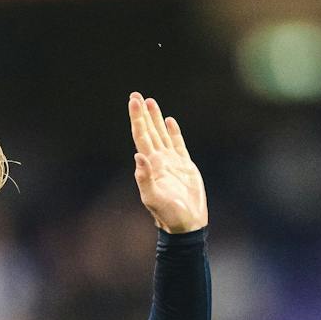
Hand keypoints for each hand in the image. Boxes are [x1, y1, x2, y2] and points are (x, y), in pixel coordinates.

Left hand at [130, 92, 207, 233]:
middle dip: (143, 114)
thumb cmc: (168, 214)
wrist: (186, 224)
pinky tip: (169, 121)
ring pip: (162, 134)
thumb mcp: (153, 198)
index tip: (133, 102)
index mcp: (150, 165)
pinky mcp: (185, 166)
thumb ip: (145, 178)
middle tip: (136, 95)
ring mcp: (172, 162)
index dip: (137, 119)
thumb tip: (138, 156)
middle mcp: (159, 160)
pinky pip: (178, 144)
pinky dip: (173, 132)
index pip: (141, 136)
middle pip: (149, 132)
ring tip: (150, 102)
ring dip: (155, 119)